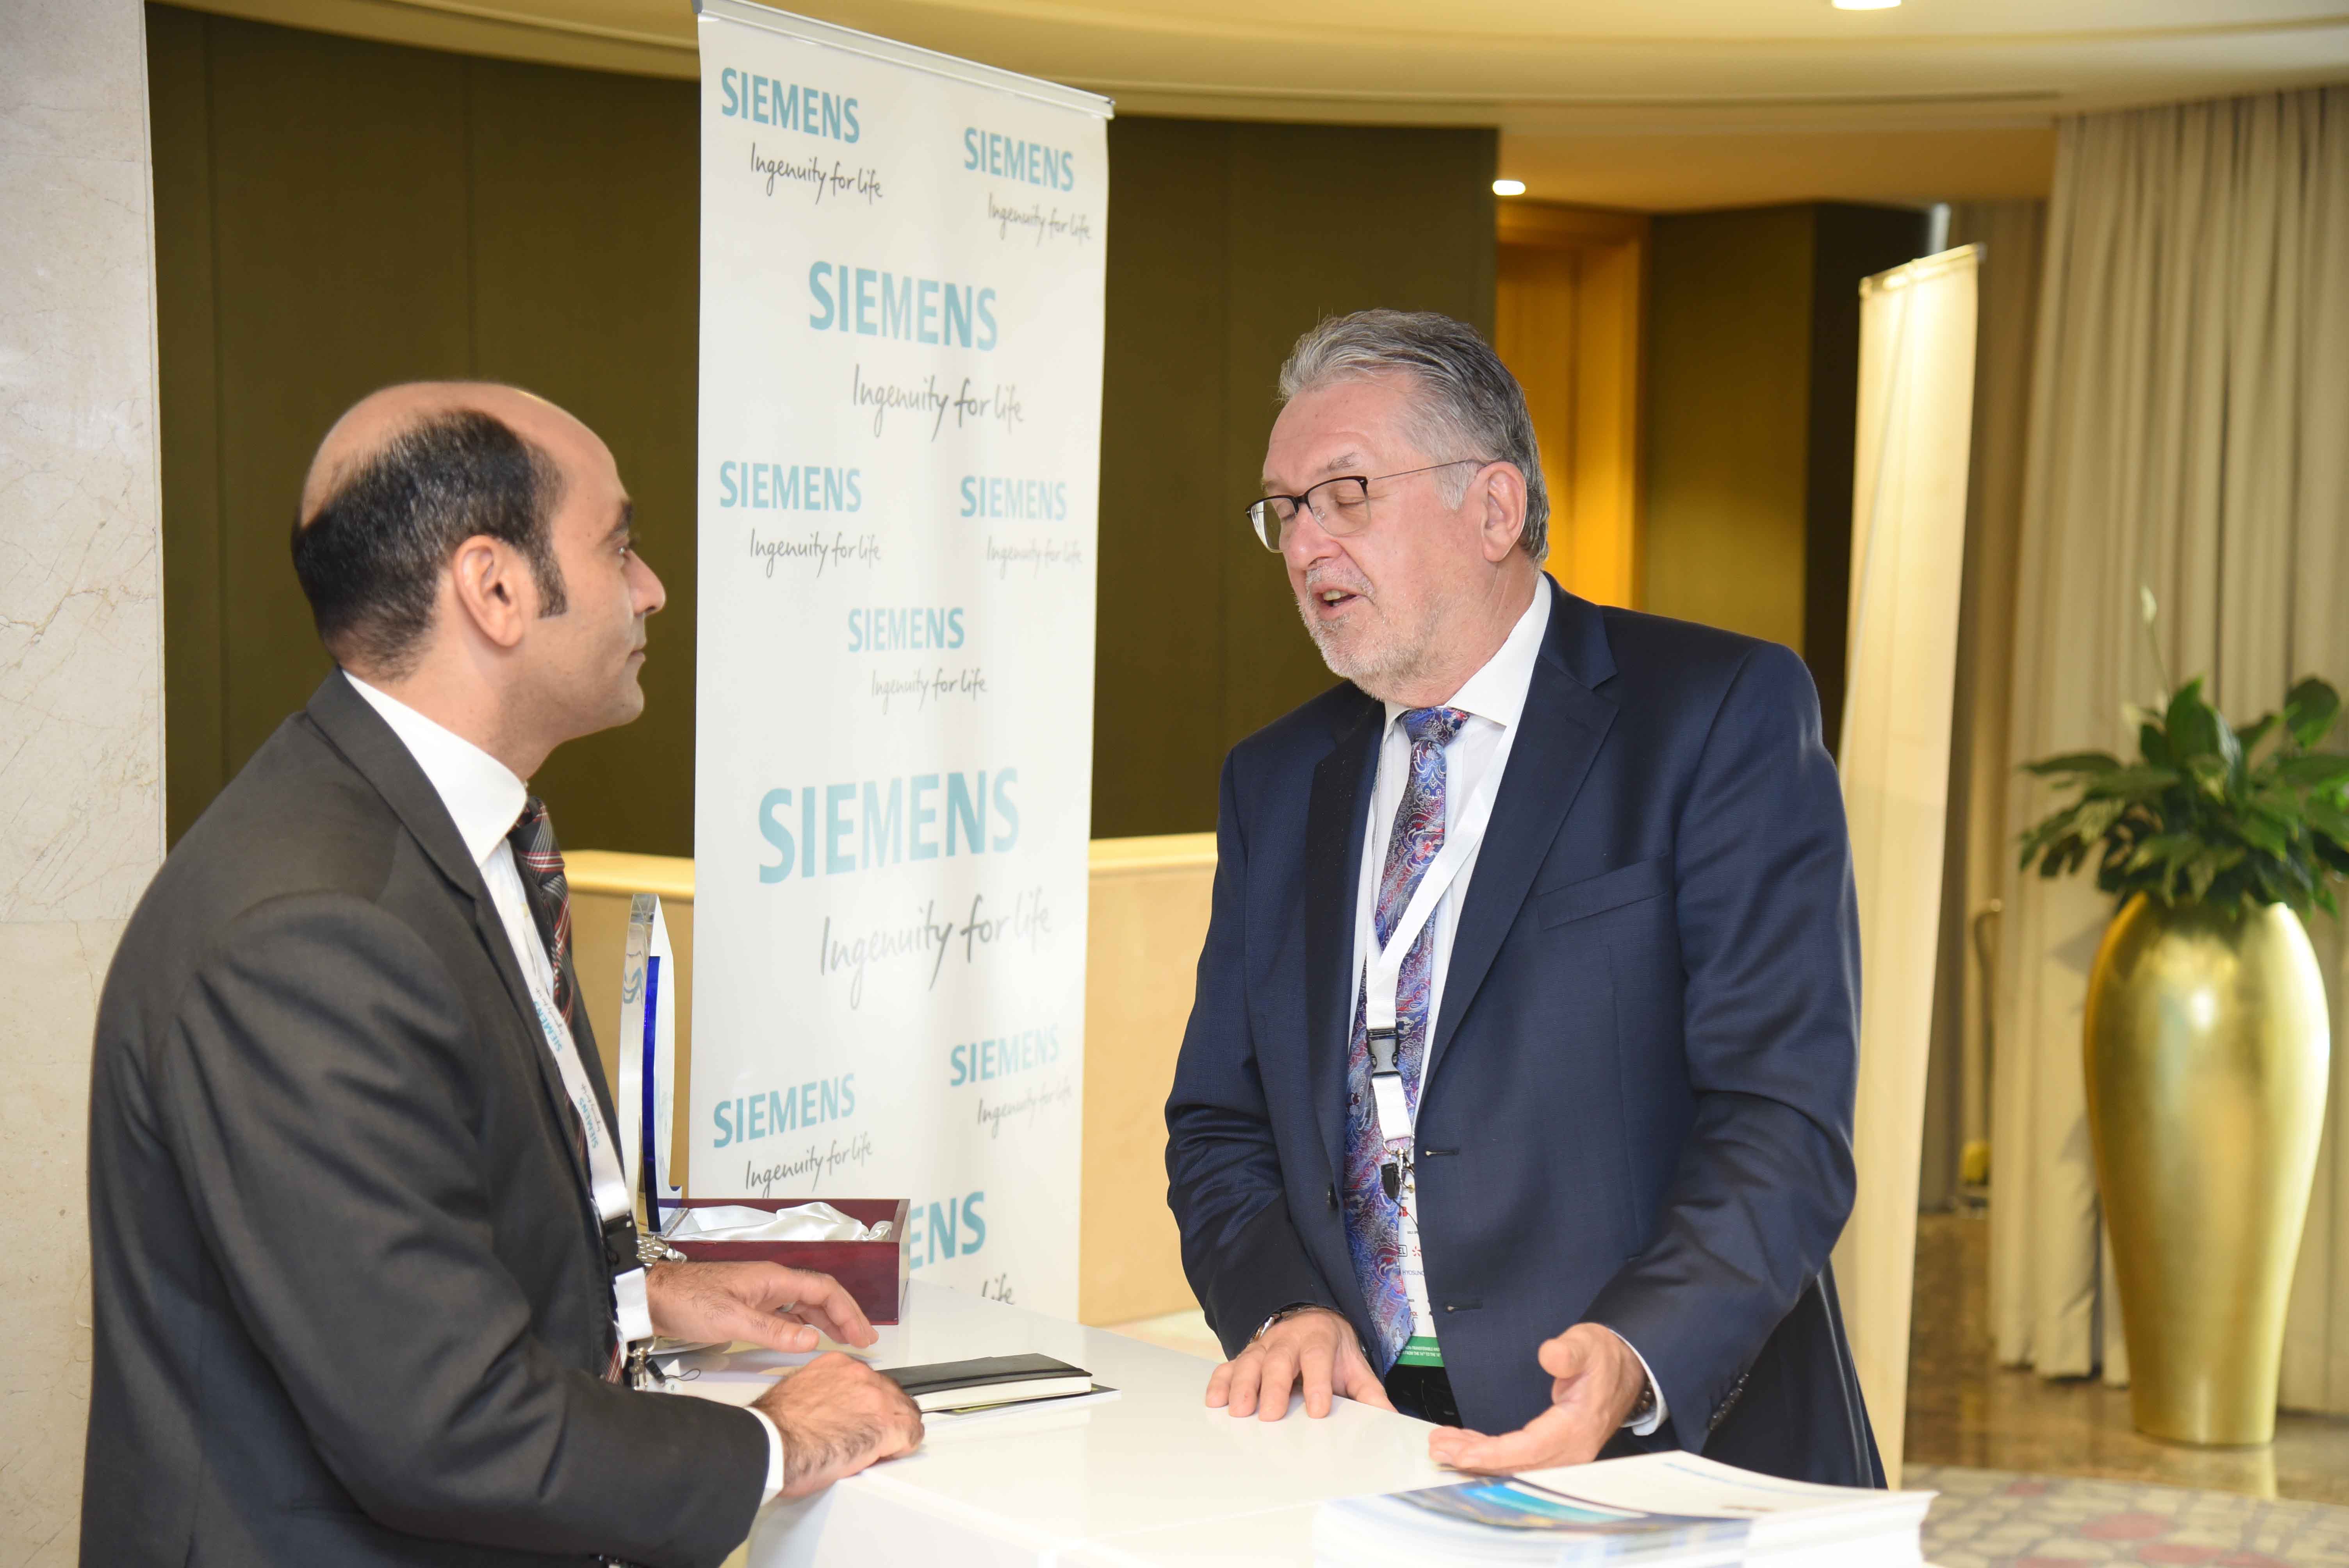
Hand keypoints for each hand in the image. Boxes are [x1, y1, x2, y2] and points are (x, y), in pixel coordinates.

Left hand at [645, 1260, 877, 1352]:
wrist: (654, 1298)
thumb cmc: (688, 1301)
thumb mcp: (732, 1319)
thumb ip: (773, 1331)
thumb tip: (812, 1341)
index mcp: (773, 1279)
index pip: (824, 1291)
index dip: (848, 1312)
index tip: (863, 1334)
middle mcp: (771, 1284)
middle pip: (820, 1296)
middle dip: (845, 1316)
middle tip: (864, 1340)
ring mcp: (761, 1294)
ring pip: (805, 1306)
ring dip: (827, 1322)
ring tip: (844, 1341)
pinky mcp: (749, 1307)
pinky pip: (787, 1314)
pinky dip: (804, 1327)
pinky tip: (807, 1340)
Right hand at [751, 1351, 924, 1496]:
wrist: (773, 1444)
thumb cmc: (776, 1428)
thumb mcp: (799, 1393)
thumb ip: (822, 1392)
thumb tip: (828, 1407)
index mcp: (838, 1366)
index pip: (870, 1381)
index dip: (869, 1405)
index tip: (864, 1418)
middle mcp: (860, 1376)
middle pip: (891, 1394)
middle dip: (885, 1416)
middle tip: (871, 1437)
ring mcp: (875, 1399)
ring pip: (905, 1412)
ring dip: (896, 1431)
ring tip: (879, 1449)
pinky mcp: (885, 1425)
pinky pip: (911, 1434)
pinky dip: (902, 1447)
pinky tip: (887, 1454)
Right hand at [1205, 1307, 1395, 1421]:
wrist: (1312, 1320)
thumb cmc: (1333, 1351)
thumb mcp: (1355, 1367)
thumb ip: (1370, 1393)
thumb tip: (1391, 1420)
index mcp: (1319, 1341)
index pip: (1318, 1359)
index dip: (1318, 1384)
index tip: (1317, 1411)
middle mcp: (1289, 1341)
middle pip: (1280, 1360)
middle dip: (1275, 1387)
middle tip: (1271, 1415)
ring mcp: (1264, 1348)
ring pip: (1251, 1362)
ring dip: (1243, 1386)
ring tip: (1239, 1412)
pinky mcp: (1246, 1355)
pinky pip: (1229, 1366)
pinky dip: (1220, 1382)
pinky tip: (1215, 1401)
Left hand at [1427, 1323, 1646, 1472]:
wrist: (1624, 1369)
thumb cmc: (1603, 1358)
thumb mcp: (1588, 1345)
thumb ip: (1569, 1351)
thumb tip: (1549, 1355)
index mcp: (1577, 1427)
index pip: (1530, 1449)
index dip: (1494, 1453)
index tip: (1462, 1452)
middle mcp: (1572, 1450)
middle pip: (1518, 1465)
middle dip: (1476, 1460)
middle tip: (1439, 1449)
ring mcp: (1564, 1454)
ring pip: (1515, 1465)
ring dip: (1479, 1458)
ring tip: (1443, 1447)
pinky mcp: (1555, 1450)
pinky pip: (1519, 1459)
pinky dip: (1491, 1453)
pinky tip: (1466, 1445)